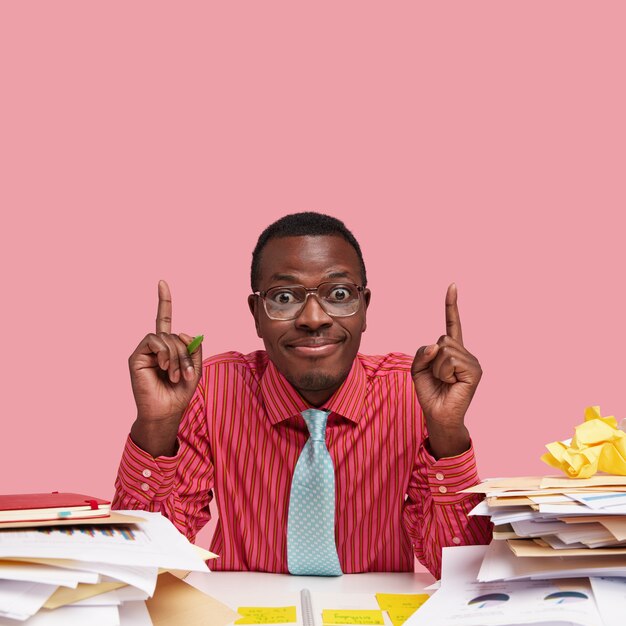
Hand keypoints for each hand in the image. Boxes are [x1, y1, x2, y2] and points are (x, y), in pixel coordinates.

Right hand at [128, 281, 202, 455]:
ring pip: (166, 338)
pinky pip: (153, 340)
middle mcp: (155, 346)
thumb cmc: (179, 393)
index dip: (164, 301)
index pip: (165, 319)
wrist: (166, 411)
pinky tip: (163, 367)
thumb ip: (193, 348)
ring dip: (176, 357)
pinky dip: (163, 352)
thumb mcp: (195, 369)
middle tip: (186, 375)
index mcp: (168, 347)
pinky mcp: (136, 356)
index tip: (162, 283)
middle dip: (184, 354)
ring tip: (174, 376)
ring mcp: (145, 351)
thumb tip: (185, 332)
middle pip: (174, 335)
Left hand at [411, 284, 481, 457]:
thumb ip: (422, 352)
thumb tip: (437, 344)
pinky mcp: (475, 370)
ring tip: (445, 381)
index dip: (451, 305)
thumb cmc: (430, 392)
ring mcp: (472, 361)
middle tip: (438, 377)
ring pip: (444, 349)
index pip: (452, 324)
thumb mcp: (418, 369)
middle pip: (441, 338)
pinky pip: (449, 360)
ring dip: (437, 368)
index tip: (452, 286)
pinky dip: (443, 372)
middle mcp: (465, 353)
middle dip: (431, 359)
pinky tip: (451, 383)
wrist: (438, 415)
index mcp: (452, 350)